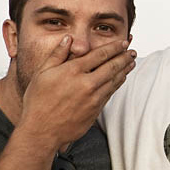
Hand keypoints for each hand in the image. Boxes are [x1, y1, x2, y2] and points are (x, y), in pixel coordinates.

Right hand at [18, 36, 135, 148]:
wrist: (41, 131)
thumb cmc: (37, 102)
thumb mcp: (41, 73)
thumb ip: (57, 54)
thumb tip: (68, 39)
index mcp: (73, 71)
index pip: (100, 54)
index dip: (114, 47)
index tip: (122, 43)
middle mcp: (86, 83)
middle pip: (112, 66)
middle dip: (124, 57)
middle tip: (132, 51)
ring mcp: (93, 98)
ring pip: (114, 81)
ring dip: (124, 70)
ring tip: (131, 62)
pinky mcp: (95, 111)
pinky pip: (110, 94)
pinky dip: (117, 84)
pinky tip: (120, 79)